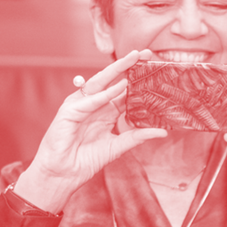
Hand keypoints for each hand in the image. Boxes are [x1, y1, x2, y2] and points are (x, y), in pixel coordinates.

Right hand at [12, 50, 166, 212]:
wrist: (63, 174)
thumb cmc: (85, 160)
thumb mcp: (117, 147)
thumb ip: (137, 136)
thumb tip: (163, 132)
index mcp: (105, 110)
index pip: (123, 89)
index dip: (136, 77)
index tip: (153, 65)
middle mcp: (94, 104)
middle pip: (112, 80)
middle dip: (127, 65)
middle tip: (144, 53)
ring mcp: (80, 105)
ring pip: (99, 83)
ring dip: (116, 70)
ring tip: (133, 59)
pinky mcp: (68, 112)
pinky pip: (88, 100)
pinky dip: (103, 95)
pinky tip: (118, 87)